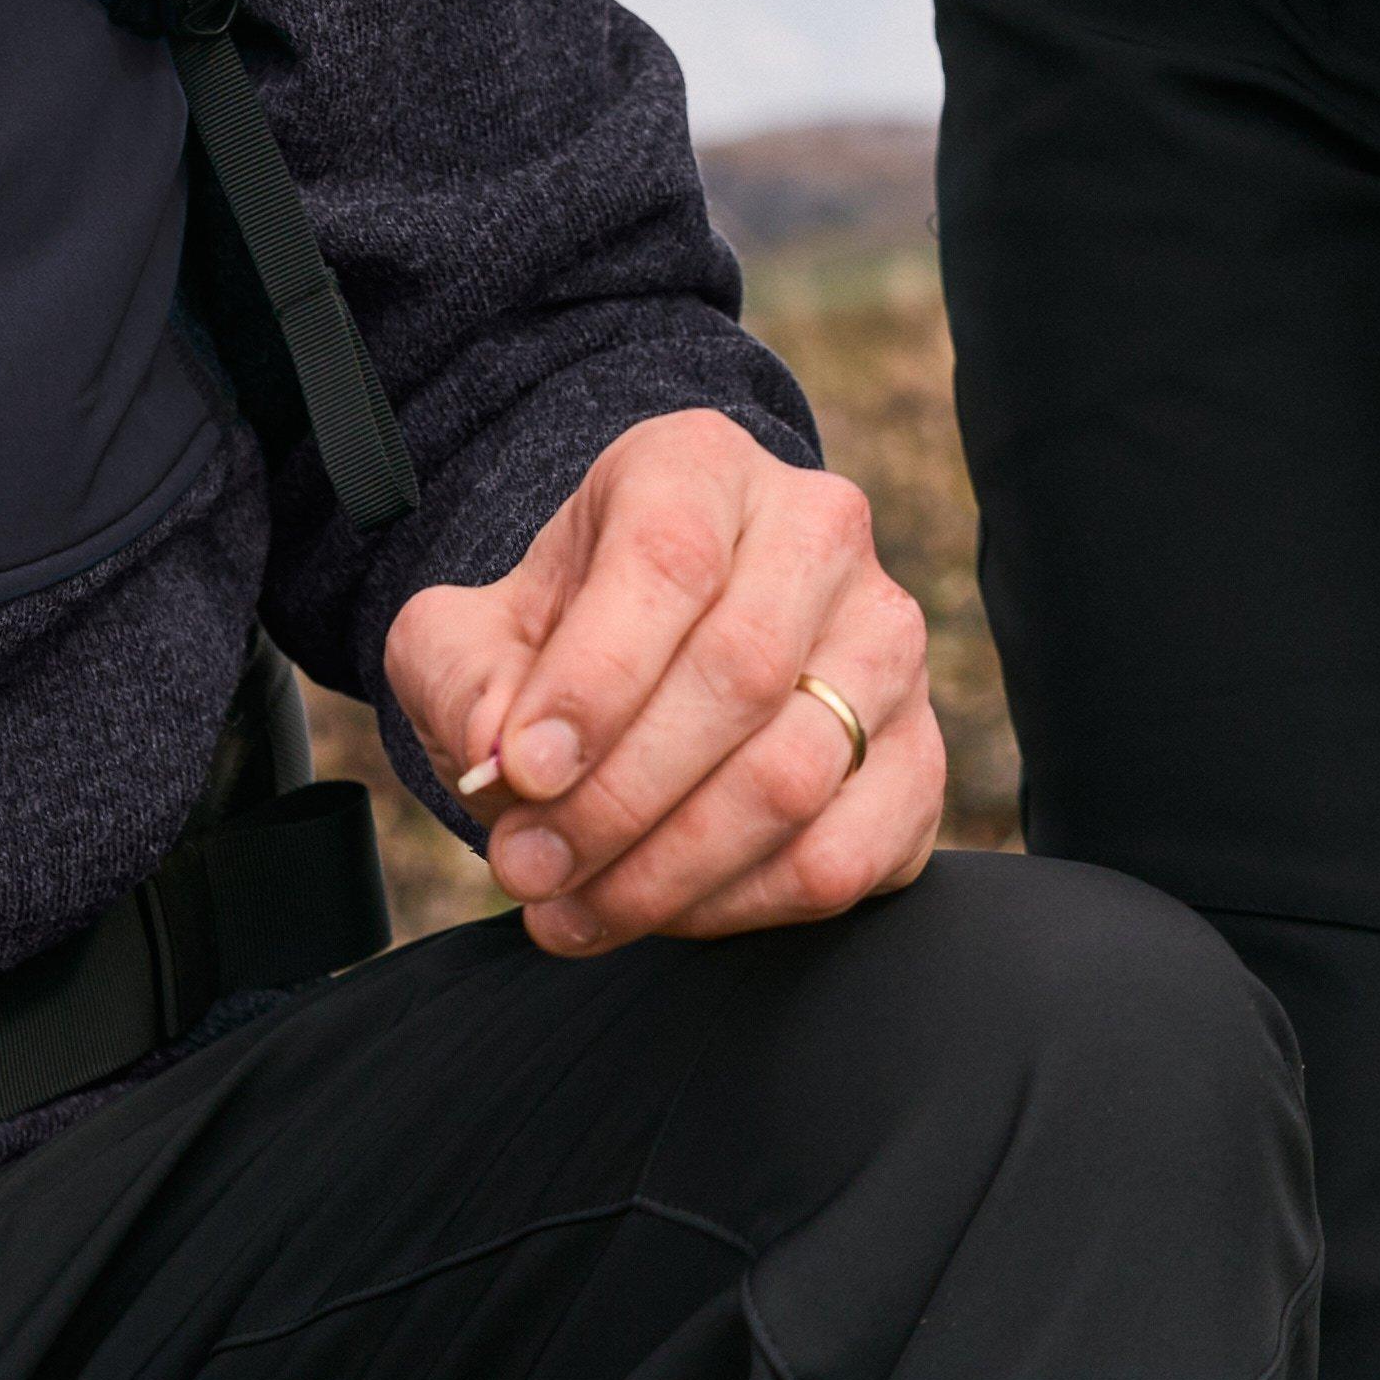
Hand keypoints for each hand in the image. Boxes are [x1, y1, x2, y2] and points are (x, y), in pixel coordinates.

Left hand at [381, 409, 942, 953]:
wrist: (654, 654)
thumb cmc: (563, 638)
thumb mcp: (472, 632)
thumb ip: (461, 678)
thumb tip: (502, 758)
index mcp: (700, 468)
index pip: (668, 563)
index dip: (593, 682)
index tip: (520, 776)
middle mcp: (818, 533)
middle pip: (738, 675)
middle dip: (617, 799)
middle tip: (528, 868)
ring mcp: (887, 644)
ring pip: (793, 775)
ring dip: (668, 870)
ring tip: (574, 908)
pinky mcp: (918, 755)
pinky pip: (844, 852)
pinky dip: (742, 905)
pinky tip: (665, 911)